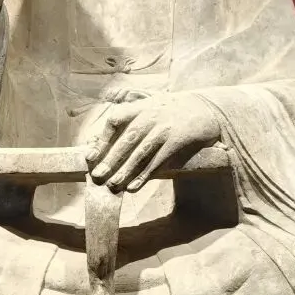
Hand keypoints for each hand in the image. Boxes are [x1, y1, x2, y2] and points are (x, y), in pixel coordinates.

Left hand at [87, 93, 221, 192]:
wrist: (204, 108)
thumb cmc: (169, 112)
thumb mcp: (149, 108)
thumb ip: (129, 121)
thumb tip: (101, 145)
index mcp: (140, 107)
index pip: (115, 120)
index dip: (101, 139)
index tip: (91, 156)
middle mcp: (151, 115)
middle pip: (127, 139)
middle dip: (111, 159)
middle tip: (97, 176)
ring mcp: (164, 128)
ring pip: (141, 152)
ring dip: (126, 170)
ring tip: (113, 185)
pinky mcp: (177, 140)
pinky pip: (158, 161)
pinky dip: (145, 175)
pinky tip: (134, 187)